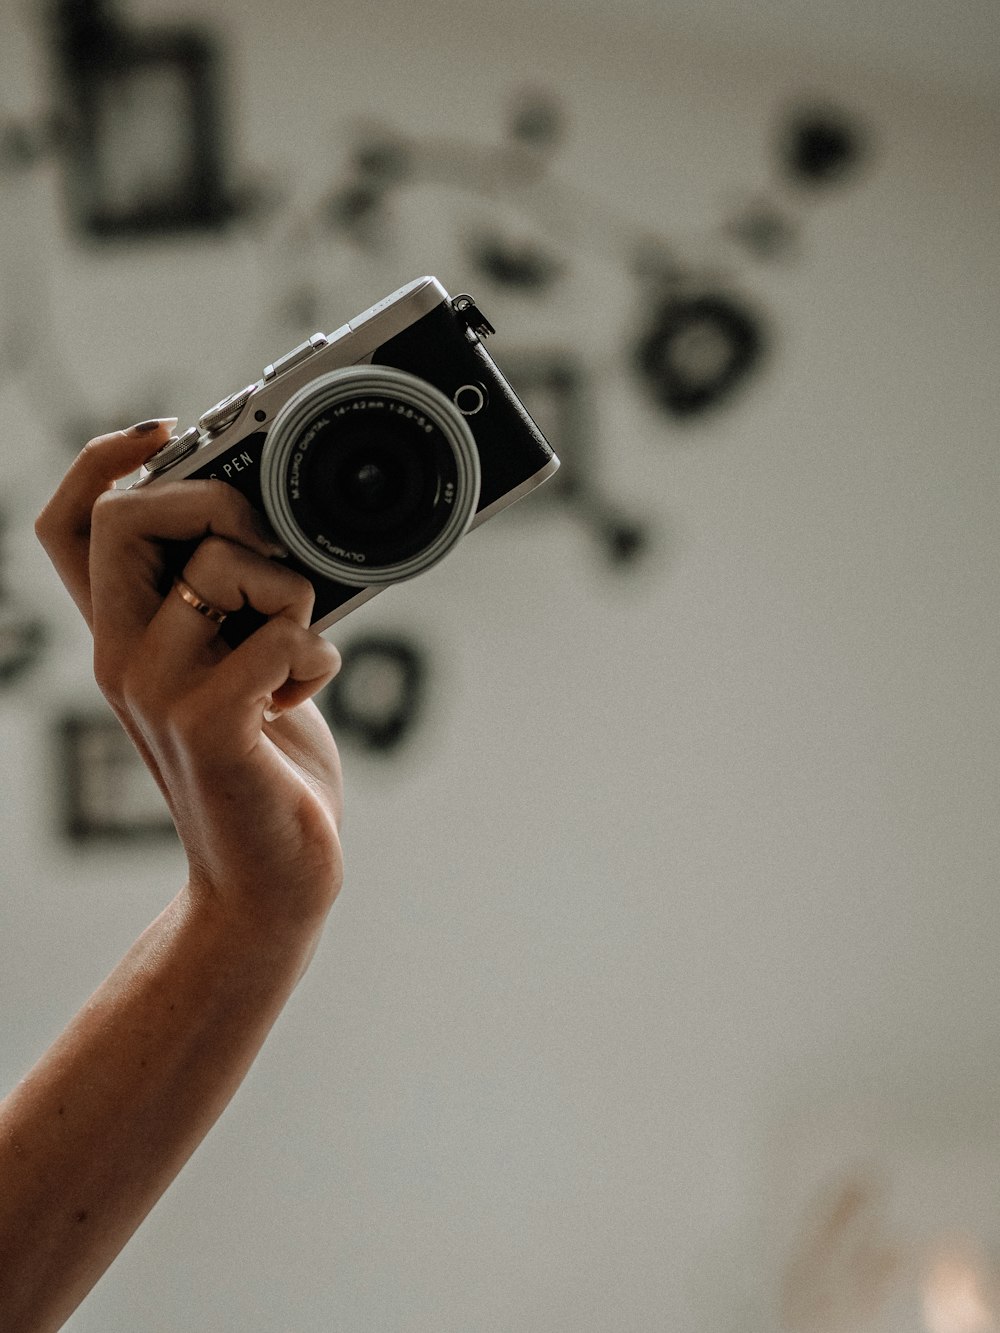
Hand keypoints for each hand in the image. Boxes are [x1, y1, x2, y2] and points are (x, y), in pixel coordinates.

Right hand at [35, 421, 344, 931]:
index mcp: (124, 636)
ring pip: (224, 567)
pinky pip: (279, 633)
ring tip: (300, 647)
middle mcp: (121, 658)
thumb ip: (239, 604)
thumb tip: (279, 526)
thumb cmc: (264, 768)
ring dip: (293, 592)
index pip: (68, 527)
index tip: (166, 431)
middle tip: (266, 542)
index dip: (103, 460)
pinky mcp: (208, 725)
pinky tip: (309, 686)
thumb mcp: (241, 669)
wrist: (269, 878)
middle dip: (214, 500)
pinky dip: (317, 650)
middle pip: (127, 520)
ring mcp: (156, 691)